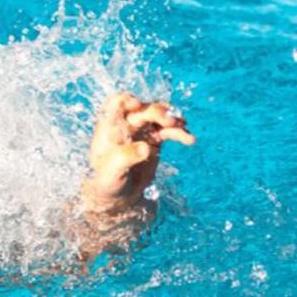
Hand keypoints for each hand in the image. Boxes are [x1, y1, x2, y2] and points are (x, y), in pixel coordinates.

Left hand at [82, 93, 195, 212]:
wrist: (119, 196)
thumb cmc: (107, 183)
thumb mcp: (111, 173)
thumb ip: (125, 158)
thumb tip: (145, 147)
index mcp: (109, 128)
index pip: (114, 105)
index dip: (126, 100)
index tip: (137, 105)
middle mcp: (125, 126)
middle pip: (142, 109)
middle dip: (156, 112)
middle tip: (169, 121)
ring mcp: (140, 131)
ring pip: (158, 118)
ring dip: (172, 120)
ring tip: (183, 128)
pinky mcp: (153, 139)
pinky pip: (168, 130)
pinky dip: (179, 132)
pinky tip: (189, 139)